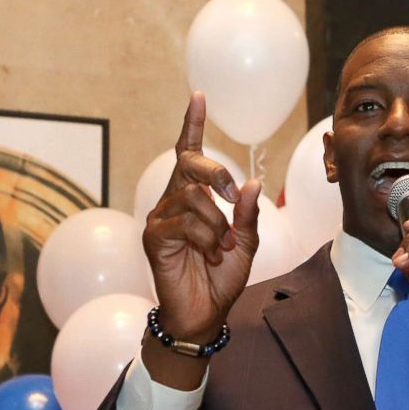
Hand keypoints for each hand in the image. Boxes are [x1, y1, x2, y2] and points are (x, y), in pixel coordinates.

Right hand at [142, 93, 260, 376]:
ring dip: (218, 223)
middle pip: (191, 164)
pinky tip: (212, 255)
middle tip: (235, 199)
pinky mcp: (154, 238)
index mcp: (193, 198)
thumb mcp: (246, 243)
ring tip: (224, 247)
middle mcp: (171, 202)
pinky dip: (207, 238)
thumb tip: (254, 183)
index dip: (192, 125)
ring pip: (193, 198)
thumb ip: (248, 214)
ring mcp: (159, 218)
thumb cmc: (222, 277)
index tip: (199, 96)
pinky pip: (185, 223)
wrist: (206, 313)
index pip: (187, 154)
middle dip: (218, 175)